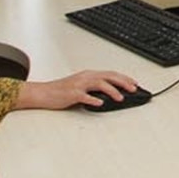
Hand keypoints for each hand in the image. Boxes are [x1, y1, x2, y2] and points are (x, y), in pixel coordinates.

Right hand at [16, 70, 139, 110]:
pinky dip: (93, 99)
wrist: (44, 93)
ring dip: (112, 90)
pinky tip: (101, 103)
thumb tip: (110, 94)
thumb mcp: (81, 86)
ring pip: (99, 84)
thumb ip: (94, 88)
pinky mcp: (72, 94)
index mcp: (88, 75)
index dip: (124, 78)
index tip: (134, 83)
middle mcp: (85, 77)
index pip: (110, 74)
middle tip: (134, 89)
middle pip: (108, 76)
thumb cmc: (62, 91)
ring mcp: (78, 85)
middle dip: (123, 82)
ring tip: (121, 98)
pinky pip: (84, 96)